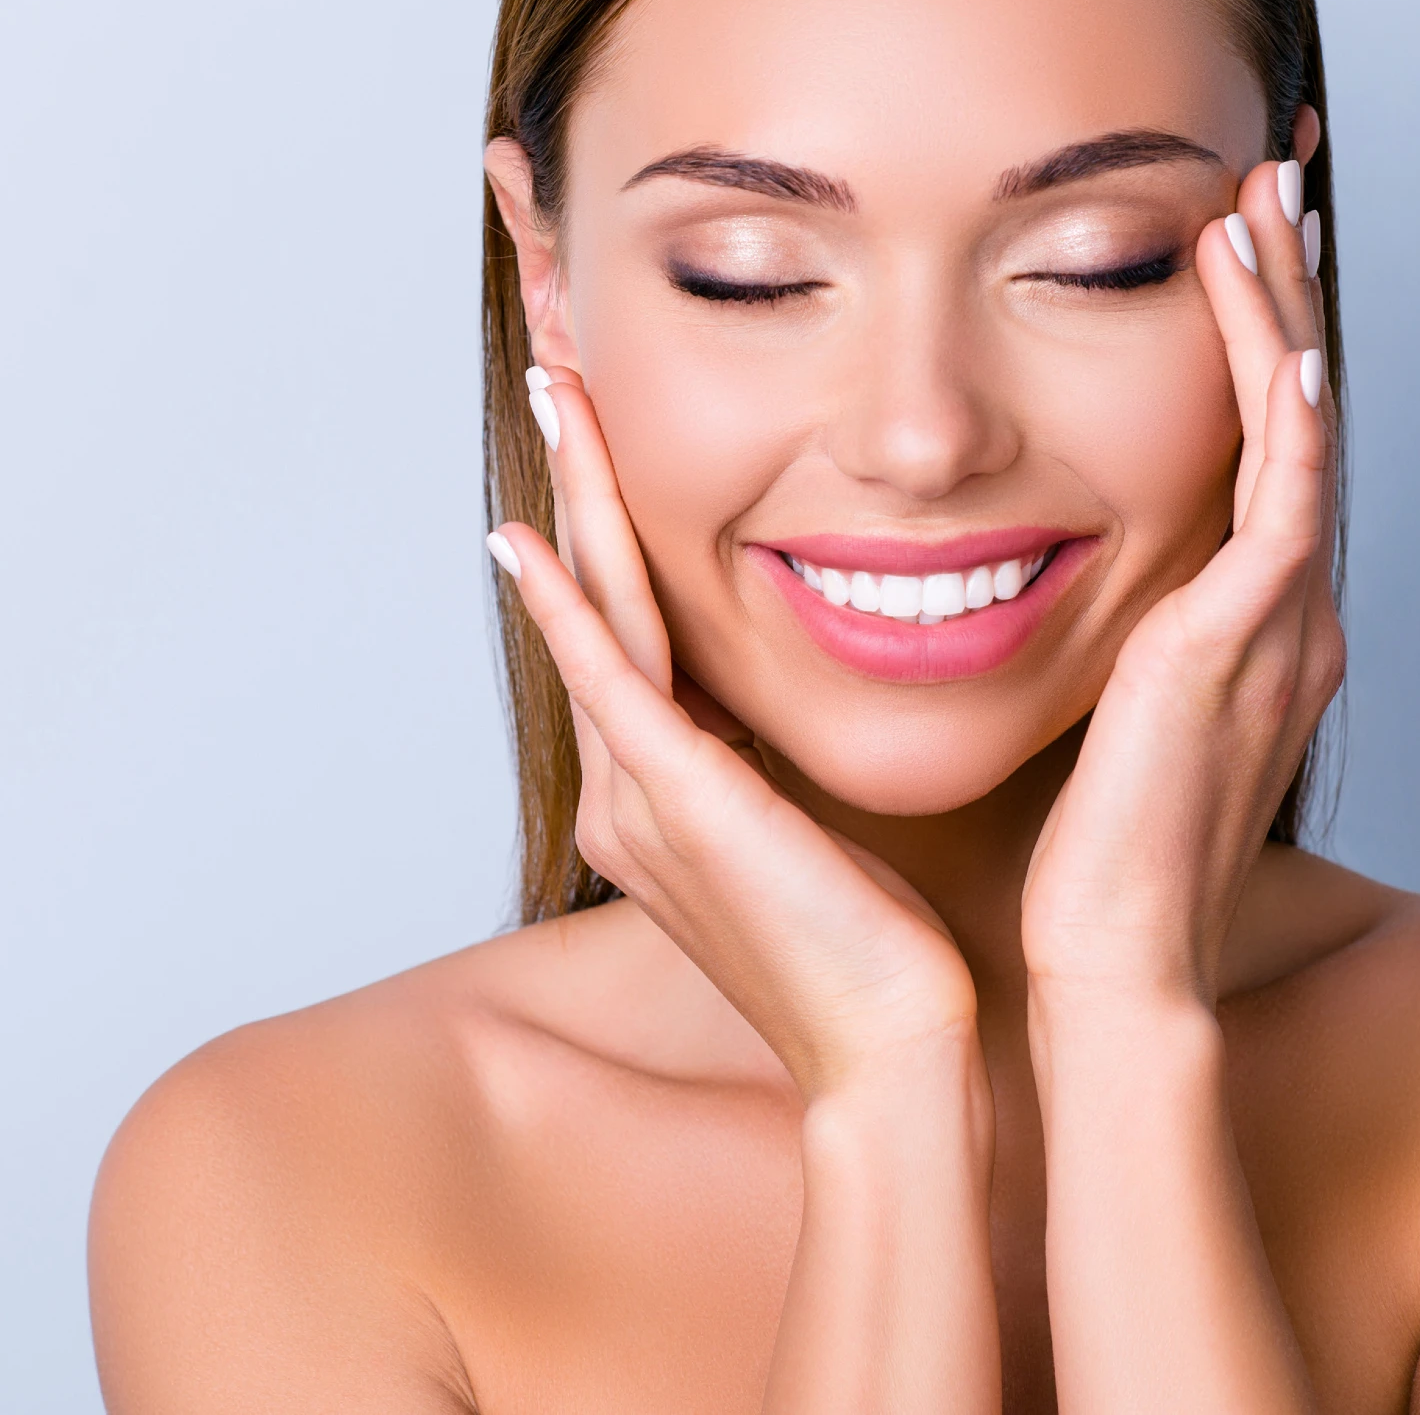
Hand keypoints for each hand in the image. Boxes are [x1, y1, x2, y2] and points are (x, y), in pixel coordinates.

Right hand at [492, 367, 978, 1098]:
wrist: (890, 1053)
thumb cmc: (875, 959)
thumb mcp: (816, 834)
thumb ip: (780, 768)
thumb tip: (788, 711)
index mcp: (659, 793)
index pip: (624, 628)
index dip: (606, 523)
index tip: (602, 429)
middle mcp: (626, 790)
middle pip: (591, 600)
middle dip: (575, 478)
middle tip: (558, 366)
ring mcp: (641, 796)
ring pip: (595, 614)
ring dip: (572, 499)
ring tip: (556, 398)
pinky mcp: (678, 803)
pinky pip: (609, 681)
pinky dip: (566, 610)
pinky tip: (530, 545)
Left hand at [1019, 159, 1344, 1008]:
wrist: (1108, 963)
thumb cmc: (1081, 868)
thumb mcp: (1088, 723)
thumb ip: (1081, 653)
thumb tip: (1003, 594)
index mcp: (1245, 632)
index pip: (1256, 451)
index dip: (1253, 343)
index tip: (1227, 247)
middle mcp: (1282, 612)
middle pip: (1298, 410)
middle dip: (1289, 289)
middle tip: (1277, 177)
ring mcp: (1281, 618)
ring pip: (1302, 419)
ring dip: (1285, 301)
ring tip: (1265, 195)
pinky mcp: (1255, 631)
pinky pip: (1285, 477)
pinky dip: (1274, 384)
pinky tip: (1260, 304)